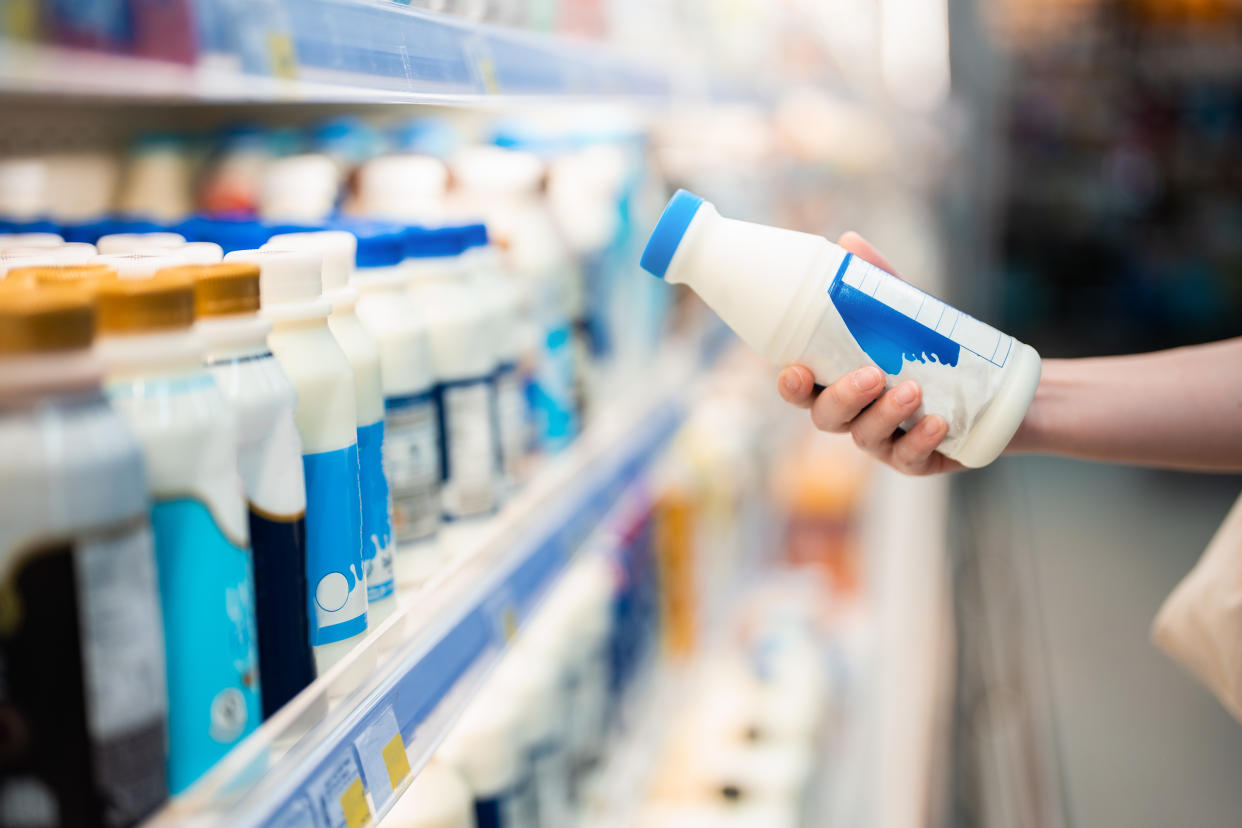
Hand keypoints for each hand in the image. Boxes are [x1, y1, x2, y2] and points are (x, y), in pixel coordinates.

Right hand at [776, 231, 964, 475]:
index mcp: (841, 383)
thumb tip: (849, 242)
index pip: (805, 391)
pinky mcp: (921, 460)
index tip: (797, 371)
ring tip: (913, 390)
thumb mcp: (907, 315)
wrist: (997, 390)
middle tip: (873, 374)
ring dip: (885, 414)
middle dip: (844, 398)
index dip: (793, 387)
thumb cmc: (933, 352)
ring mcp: (886, 442)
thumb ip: (877, 284)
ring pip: (867, 438)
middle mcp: (856, 417)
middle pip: (828, 419)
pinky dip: (919, 441)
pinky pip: (910, 460)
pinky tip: (936, 423)